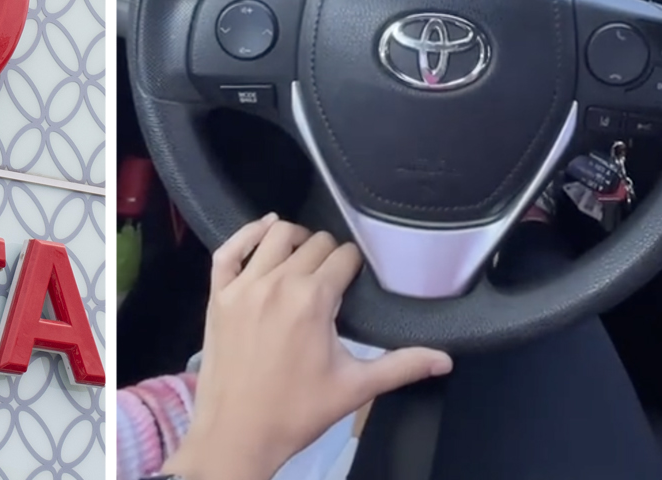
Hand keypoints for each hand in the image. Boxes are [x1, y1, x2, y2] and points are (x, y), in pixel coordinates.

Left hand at [161, 215, 453, 479]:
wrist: (237, 433)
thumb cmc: (297, 411)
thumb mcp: (355, 387)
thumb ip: (402, 366)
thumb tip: (444, 359)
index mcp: (312, 299)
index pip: (344, 256)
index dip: (356, 266)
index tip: (358, 281)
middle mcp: (276, 283)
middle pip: (313, 243)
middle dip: (330, 254)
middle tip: (336, 277)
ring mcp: (242, 286)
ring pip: (274, 236)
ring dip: (296, 240)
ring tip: (307, 257)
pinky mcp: (217, 295)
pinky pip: (228, 249)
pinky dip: (247, 233)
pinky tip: (264, 229)